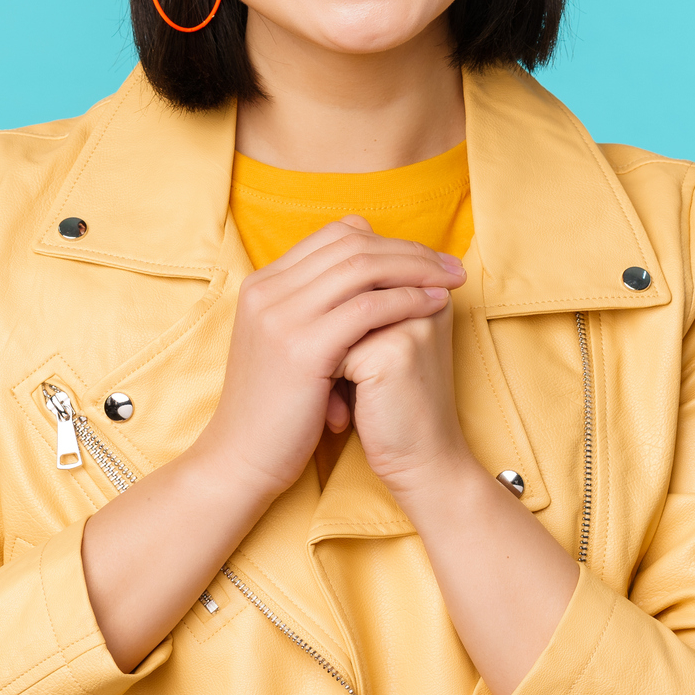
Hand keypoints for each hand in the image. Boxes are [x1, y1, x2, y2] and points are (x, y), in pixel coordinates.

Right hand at [193, 216, 466, 500]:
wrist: (243, 459)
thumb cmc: (278, 407)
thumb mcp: (290, 343)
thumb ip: (318, 306)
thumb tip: (371, 269)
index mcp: (263, 284)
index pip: (334, 235)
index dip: (387, 240)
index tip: (427, 257)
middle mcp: (266, 291)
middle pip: (351, 244)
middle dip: (409, 250)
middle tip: (450, 265)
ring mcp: (280, 316)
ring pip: (362, 268)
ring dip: (416, 269)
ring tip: (451, 281)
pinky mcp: (301, 348)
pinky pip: (367, 308)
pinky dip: (407, 300)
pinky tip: (433, 306)